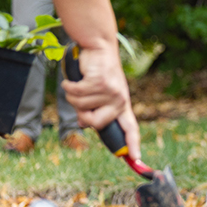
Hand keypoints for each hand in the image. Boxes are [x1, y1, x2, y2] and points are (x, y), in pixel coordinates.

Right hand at [61, 42, 140, 159]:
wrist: (98, 47)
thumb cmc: (97, 72)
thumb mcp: (98, 94)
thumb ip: (93, 110)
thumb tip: (83, 123)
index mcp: (122, 105)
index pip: (130, 128)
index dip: (132, 144)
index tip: (137, 159)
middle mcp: (119, 100)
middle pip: (94, 123)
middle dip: (81, 114)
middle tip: (81, 100)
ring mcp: (111, 91)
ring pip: (81, 106)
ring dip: (73, 95)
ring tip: (80, 84)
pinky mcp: (100, 81)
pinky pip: (76, 92)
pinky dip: (69, 86)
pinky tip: (73, 79)